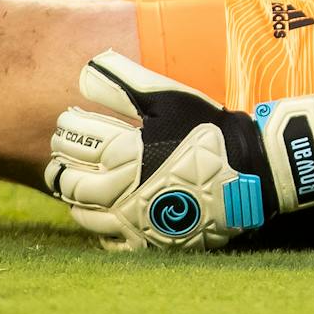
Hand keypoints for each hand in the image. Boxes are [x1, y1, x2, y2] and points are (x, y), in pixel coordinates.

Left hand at [46, 52, 313, 250]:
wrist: (252, 171)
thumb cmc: (207, 129)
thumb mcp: (167, 97)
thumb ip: (122, 82)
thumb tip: (84, 70)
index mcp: (125, 153)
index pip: (76, 140)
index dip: (66, 127)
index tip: (68, 120)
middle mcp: (123, 191)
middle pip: (69, 181)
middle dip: (61, 163)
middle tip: (63, 153)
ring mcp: (135, 222)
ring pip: (82, 214)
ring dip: (73, 196)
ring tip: (77, 181)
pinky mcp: (150, 243)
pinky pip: (109, 242)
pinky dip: (98, 227)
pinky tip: (103, 212)